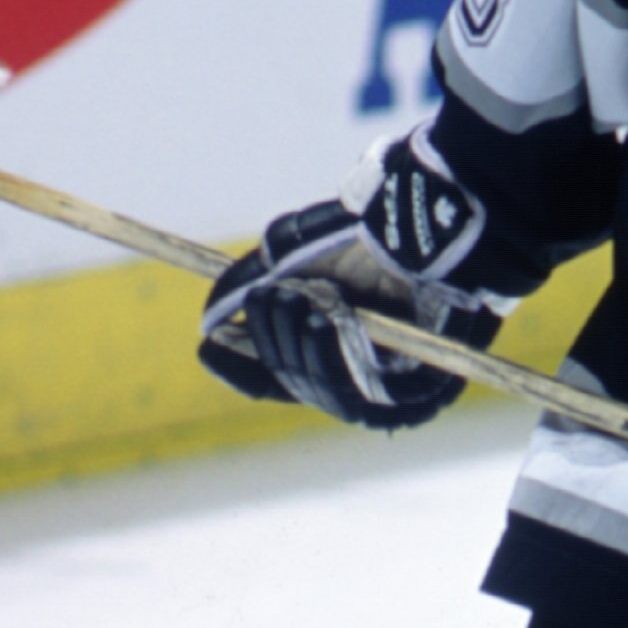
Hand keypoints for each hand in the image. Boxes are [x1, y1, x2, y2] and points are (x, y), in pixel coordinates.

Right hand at [197, 191, 496, 429]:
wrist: (421, 231)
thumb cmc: (362, 237)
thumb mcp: (291, 251)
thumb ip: (248, 283)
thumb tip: (210, 321)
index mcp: (323, 347)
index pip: (271, 375)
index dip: (239, 364)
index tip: (207, 344)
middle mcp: (351, 373)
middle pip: (288, 377)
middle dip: (271, 336)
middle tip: (273, 296)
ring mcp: (381, 388)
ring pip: (314, 385)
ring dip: (297, 340)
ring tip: (301, 298)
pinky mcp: (413, 395)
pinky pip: (356, 393)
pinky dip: (332, 356)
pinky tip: (325, 322)